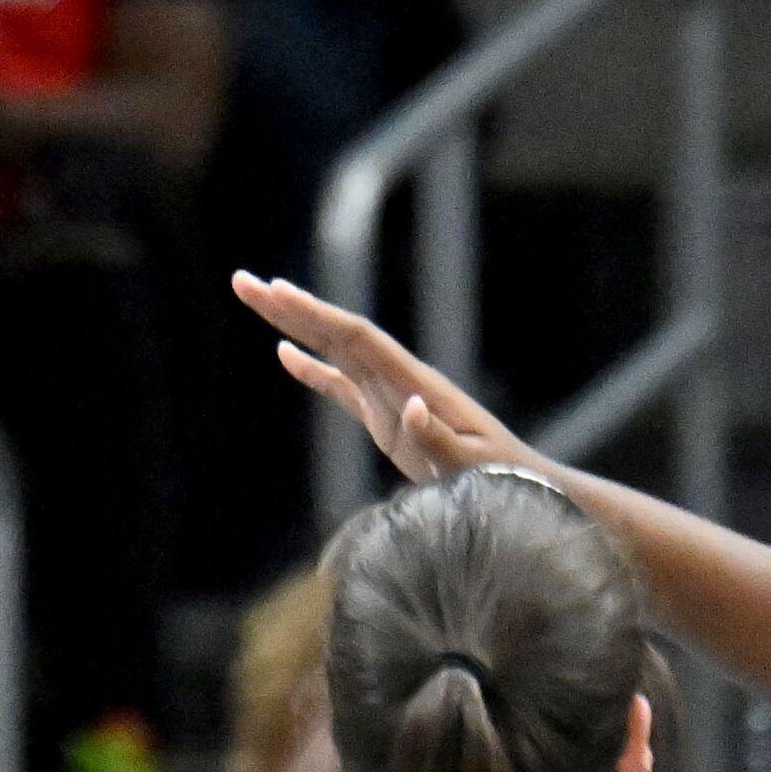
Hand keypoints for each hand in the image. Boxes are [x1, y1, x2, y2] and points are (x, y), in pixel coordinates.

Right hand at [235, 270, 538, 484]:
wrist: (527, 490)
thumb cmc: (504, 483)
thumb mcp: (475, 468)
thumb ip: (442, 440)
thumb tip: (411, 406)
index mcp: (416, 383)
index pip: (358, 339)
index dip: (316, 315)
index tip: (278, 292)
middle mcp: (400, 380)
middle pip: (337, 332)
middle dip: (291, 307)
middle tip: (243, 281)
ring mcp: (392, 396)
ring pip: (335, 352)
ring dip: (295, 326)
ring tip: (256, 298)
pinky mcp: (388, 419)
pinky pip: (342, 388)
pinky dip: (312, 370)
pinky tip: (284, 355)